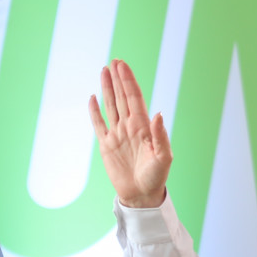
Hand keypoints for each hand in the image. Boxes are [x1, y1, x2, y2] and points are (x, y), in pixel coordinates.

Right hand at [87, 59, 171, 208]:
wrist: (141, 195)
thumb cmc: (156, 177)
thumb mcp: (163, 157)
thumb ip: (160, 135)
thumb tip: (158, 113)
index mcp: (143, 127)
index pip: (134, 98)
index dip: (128, 81)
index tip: (122, 66)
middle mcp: (130, 127)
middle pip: (122, 97)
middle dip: (118, 79)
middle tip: (114, 61)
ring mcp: (117, 134)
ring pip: (111, 106)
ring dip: (107, 89)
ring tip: (104, 71)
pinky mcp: (106, 145)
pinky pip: (99, 124)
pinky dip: (94, 111)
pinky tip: (92, 98)